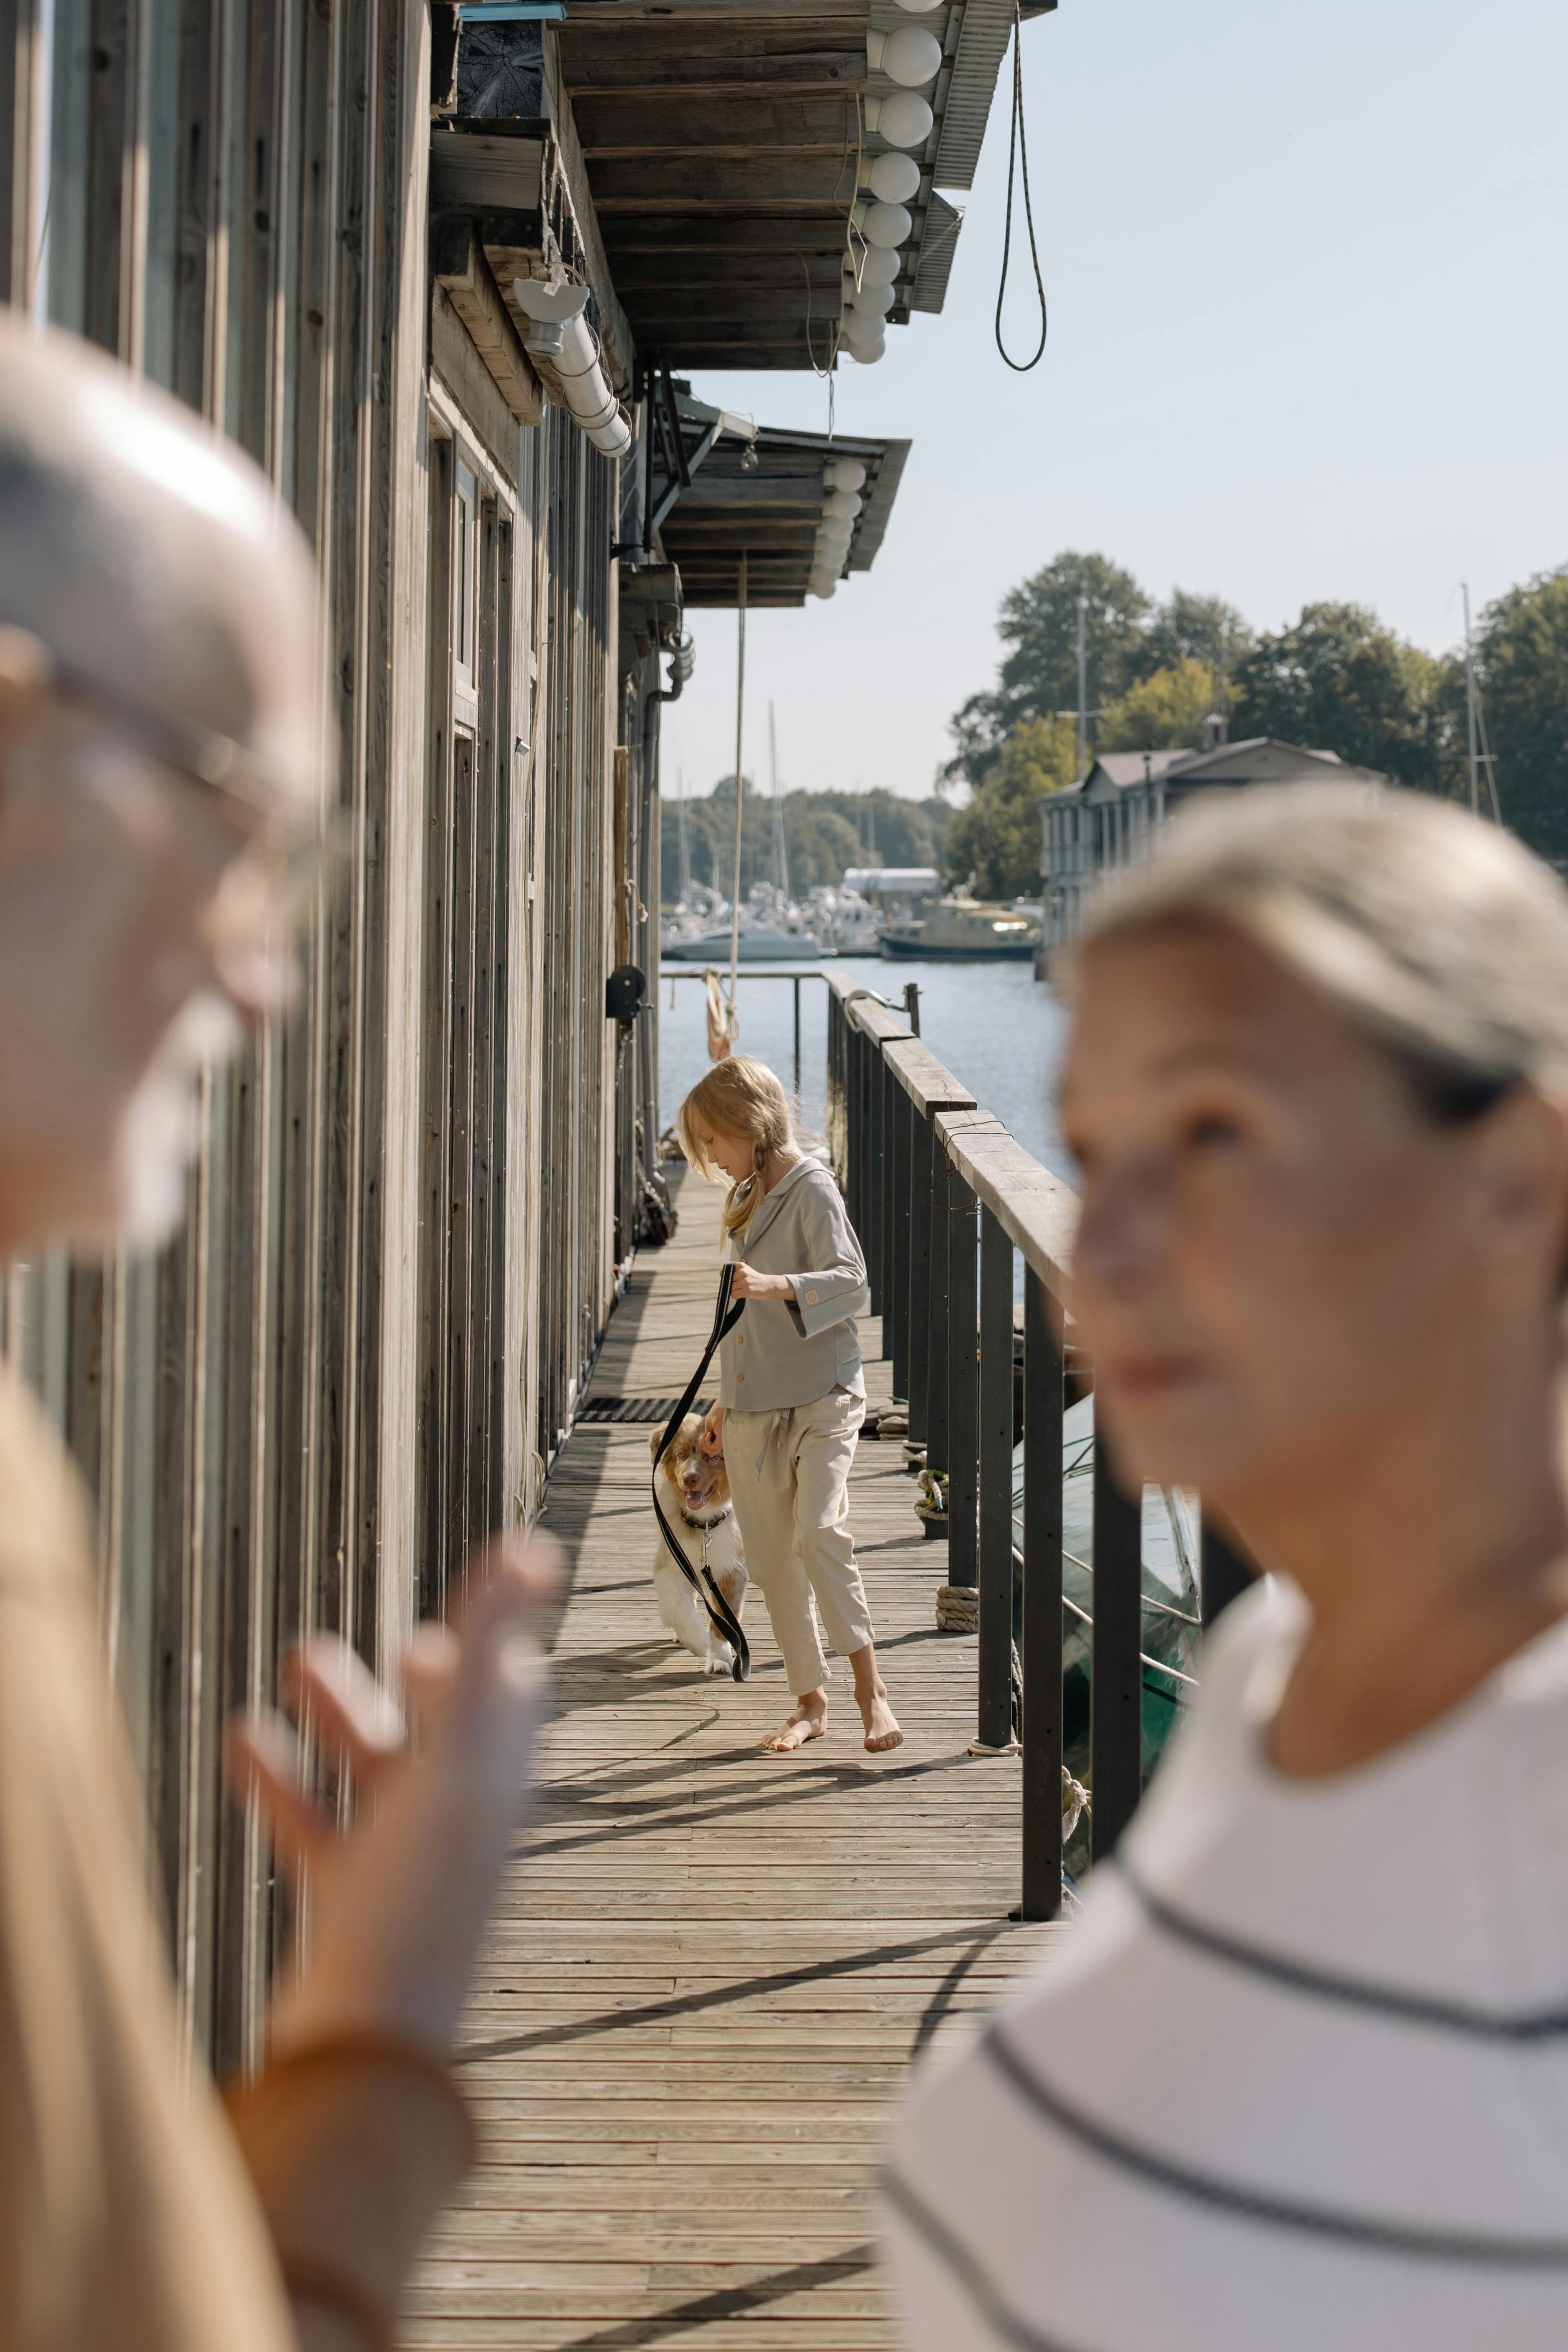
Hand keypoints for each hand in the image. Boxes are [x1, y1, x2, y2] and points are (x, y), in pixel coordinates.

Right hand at [226, 1535, 559, 2059]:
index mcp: (501, 1785)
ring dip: (342, 1715)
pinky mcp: (349, 1907)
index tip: (504, 1603)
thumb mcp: (457, 1751)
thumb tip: (533, 1545)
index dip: (505, 1649)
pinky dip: (285, 1779)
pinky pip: (318, 1828)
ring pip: (378, 1773)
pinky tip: (244, 1740)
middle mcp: (463, 1823)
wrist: (367, 2045)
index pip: (515, 1700)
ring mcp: (406, 1867)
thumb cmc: (421, 1898)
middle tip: (406, 1643)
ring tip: (297, 1662)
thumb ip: (488, 1643)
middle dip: (422, 1682)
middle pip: (450, 1732)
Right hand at [699, 1404, 724, 1456]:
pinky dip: (707, 1442)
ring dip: (705, 1444)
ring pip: (711, 1452)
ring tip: (706, 1434)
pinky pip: (713, 1448)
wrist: (724, 1404)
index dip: (704, 1445)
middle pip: (711, 1452)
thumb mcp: (710, 1425)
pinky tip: (708, 1433)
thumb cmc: (718, 1413)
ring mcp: (723, 1441)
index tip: (703, 1435)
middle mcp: (722, 1441)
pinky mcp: (723, 1439)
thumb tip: (706, 1445)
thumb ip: (710, 1435)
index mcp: (720, 1438)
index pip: (711, 1449)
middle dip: (703, 1446)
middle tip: (703, 1436)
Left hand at [730, 1261, 792, 1301]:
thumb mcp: (745, 1270)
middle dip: (732, 1285)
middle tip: (741, 1285)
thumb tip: (720, 1273)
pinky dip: (736, 1296)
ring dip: (735, 1291)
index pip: (725, 1272)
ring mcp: (745, 1282)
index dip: (728, 1277)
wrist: (768, 1285)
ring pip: (731, 1289)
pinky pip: (734, 1295)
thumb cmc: (754, 1278)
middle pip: (728, 1281)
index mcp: (741, 1265)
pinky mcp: (747, 1290)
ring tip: (744, 1289)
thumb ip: (733, 1271)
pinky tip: (744, 1293)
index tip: (735, 1278)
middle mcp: (743, 1272)